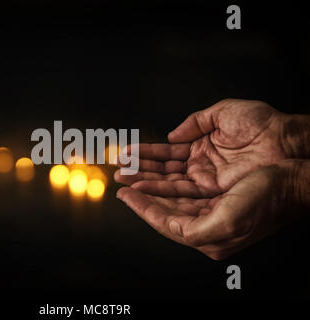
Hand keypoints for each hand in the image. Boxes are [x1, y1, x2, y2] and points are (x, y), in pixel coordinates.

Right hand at [115, 99, 307, 196]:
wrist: (285, 140)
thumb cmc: (261, 123)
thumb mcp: (222, 112)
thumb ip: (194, 122)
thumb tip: (172, 134)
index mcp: (201, 146)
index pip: (167, 151)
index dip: (145, 152)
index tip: (125, 153)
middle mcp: (200, 165)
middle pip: (163, 169)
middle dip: (139, 170)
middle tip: (117, 170)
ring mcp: (205, 179)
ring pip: (168, 182)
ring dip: (144, 181)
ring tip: (123, 180)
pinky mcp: (212, 190)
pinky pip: (181, 192)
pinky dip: (161, 190)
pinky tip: (144, 188)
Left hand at [116, 160, 308, 259]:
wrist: (291, 182)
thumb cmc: (267, 200)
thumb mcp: (230, 220)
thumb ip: (196, 230)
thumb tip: (171, 226)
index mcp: (208, 236)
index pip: (164, 222)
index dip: (142, 208)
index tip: (124, 195)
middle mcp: (206, 224)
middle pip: (164, 208)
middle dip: (142, 194)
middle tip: (123, 181)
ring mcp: (209, 208)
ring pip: (171, 195)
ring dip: (151, 184)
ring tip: (133, 174)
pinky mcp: (214, 194)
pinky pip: (182, 186)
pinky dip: (167, 179)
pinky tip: (157, 173)